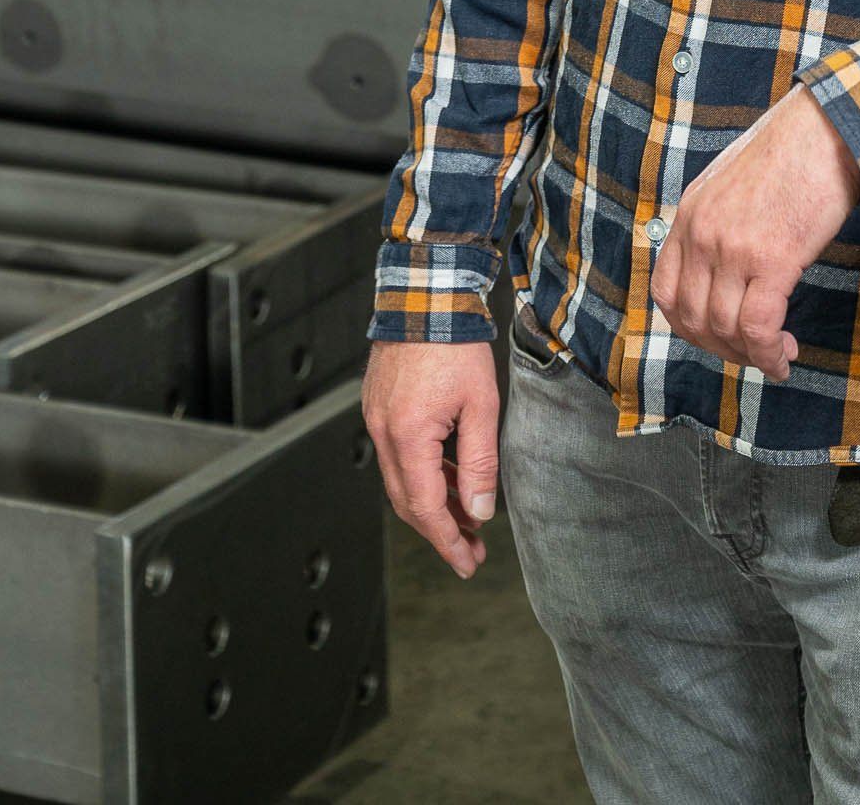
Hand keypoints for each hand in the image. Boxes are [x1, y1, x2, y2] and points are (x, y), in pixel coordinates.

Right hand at [362, 339, 499, 578]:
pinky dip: (422, 474)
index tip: (467, 563)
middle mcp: (384, 432)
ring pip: (402, 480)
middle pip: (408, 502)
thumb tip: (479, 510)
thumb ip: (479, 462)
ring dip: (432, 502)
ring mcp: (377, 419)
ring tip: (467, 516)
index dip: (447, 541)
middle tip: (471, 550)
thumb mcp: (482, 405)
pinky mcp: (378, 407)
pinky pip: (398, 455)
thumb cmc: (457, 344)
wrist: (427, 295)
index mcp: (408, 435)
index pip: (425, 508)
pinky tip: (448, 478)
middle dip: (440, 530)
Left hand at [650, 85, 859, 381]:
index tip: (718, 336)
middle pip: (691, 317)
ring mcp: (732, 247)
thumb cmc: (792, 151)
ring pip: (723, 328)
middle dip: (721, 348)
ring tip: (776, 354)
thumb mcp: (732, 182)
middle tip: (752, 352)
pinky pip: (758, 326)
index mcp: (689, 213)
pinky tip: (783, 357)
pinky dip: (768, 353)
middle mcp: (701, 233)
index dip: (688, 326)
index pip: (664, 290)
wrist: (827, 127)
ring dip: (749, 355)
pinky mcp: (772, 259)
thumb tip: (728, 269)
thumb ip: (719, 222)